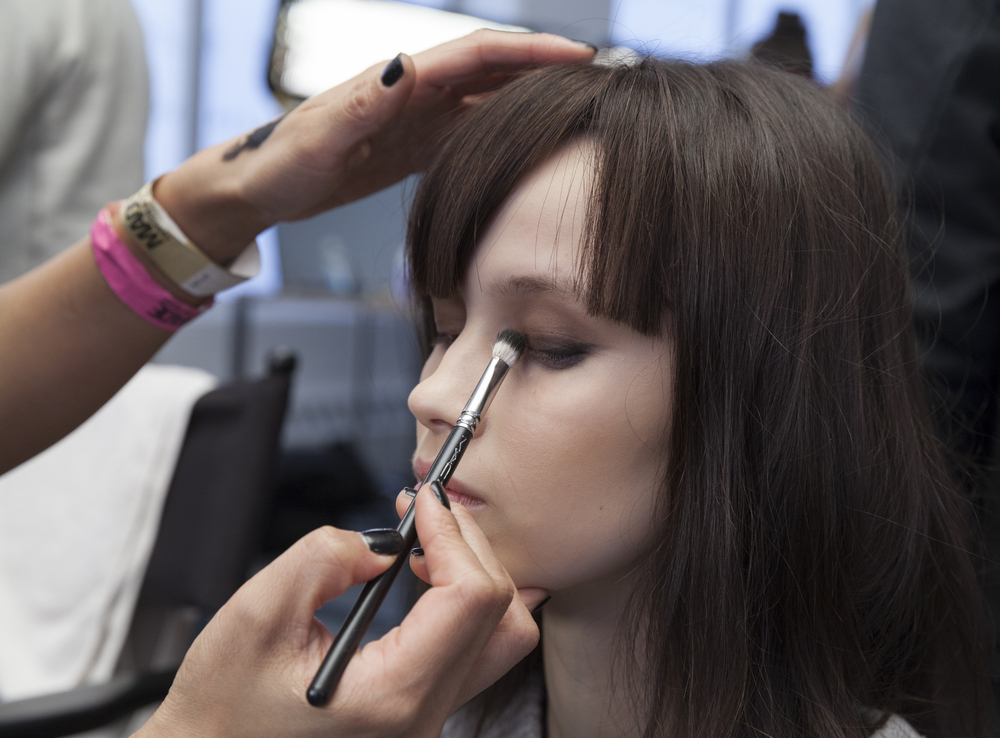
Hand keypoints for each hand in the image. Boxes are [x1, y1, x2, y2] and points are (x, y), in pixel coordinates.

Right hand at [137, 485, 540, 737]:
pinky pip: (475, 650)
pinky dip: (464, 599)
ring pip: (501, 636)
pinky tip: (427, 572)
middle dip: (471, 545)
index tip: (422, 499)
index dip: (453, 534)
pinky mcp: (421, 710)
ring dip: (475, 571)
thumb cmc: (222, 705)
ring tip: (427, 537)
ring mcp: (428, 718)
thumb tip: (385, 542)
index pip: (470, 599)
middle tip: (428, 509)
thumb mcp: (256, 614)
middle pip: (503, 616)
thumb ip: (324, 560)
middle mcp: (424, 717)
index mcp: (392, 696)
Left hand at [154, 31, 594, 261]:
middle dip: (545, 65)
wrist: (259, 188)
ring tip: (579, 105)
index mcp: (397, 81)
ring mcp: (417, 118)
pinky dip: (504, 129)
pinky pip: (470, 131)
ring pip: (488, 98)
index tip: (578, 54)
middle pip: (492, 69)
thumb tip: (406, 64)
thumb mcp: (318, 137)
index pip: (477, 54)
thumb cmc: (279, 163)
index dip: (529, 50)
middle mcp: (413, 91)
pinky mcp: (414, 145)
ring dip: (531, 95)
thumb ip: (362, 103)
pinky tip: (530, 143)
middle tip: (598, 77)